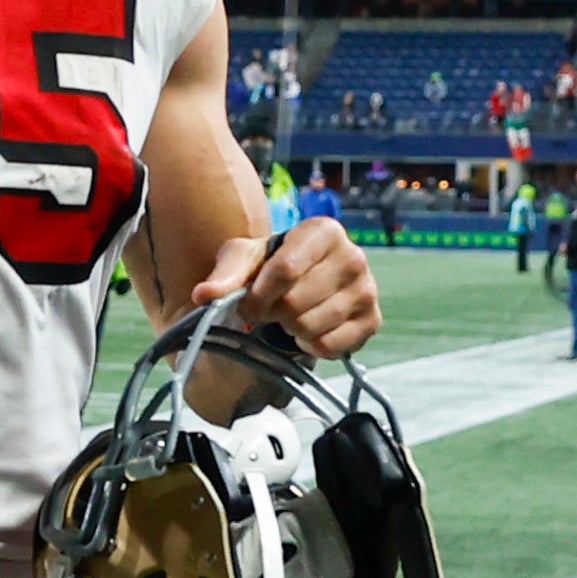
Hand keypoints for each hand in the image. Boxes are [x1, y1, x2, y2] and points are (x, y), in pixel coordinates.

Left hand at [191, 218, 379, 357]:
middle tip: (270, 311)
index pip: (286, 270)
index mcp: (324, 231)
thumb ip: (225, 274)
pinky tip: (310, 330)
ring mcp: (367, 290)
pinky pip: (331, 346)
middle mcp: (354, 256)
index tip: (246, 306)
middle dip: (273, 314)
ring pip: (313, 327)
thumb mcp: (245, 258)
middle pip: (296, 303)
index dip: (258, 296)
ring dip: (291, 331)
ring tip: (290, 318)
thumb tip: (203, 296)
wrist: (304, 280)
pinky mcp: (373, 320)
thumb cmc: (272, 264)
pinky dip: (312, 346)